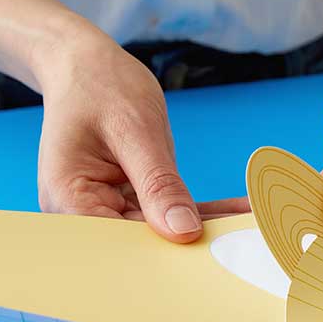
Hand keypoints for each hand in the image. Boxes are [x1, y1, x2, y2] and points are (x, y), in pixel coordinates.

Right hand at [34, 26, 248, 241]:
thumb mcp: (136, 131)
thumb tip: (184, 231)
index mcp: (68, 198)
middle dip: (190, 246)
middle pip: (141, 243)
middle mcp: (83, 211)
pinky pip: (170, 211)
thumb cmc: (100, 86)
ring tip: (253, 228)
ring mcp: (108, 208)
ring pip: (162, 230)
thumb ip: (158, 183)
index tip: (211, 255)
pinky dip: (204, 211)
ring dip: (207, 228)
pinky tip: (242, 211)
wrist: (87, 66)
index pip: (118, 243)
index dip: (164, 255)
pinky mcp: (131, 201)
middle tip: (244, 244)